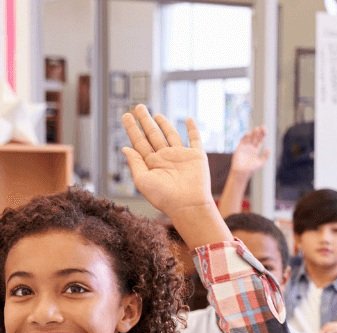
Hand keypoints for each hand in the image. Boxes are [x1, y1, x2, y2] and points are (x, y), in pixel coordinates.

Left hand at [121, 105, 212, 219]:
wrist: (189, 205)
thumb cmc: (165, 198)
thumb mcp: (142, 180)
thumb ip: (134, 163)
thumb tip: (125, 148)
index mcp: (152, 164)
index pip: (140, 142)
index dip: (132, 128)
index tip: (126, 116)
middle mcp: (166, 158)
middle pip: (153, 135)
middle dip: (145, 121)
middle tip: (139, 107)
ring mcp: (181, 156)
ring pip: (171, 135)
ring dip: (164, 124)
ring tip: (156, 114)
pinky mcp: (197, 157)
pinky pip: (195, 139)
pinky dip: (193, 129)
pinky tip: (188, 119)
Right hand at [230, 126, 269, 174]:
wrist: (242, 172)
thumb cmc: (251, 169)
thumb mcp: (260, 162)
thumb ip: (265, 156)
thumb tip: (269, 149)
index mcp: (255, 150)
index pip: (260, 140)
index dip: (263, 135)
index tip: (266, 130)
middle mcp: (250, 147)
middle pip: (255, 137)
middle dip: (259, 132)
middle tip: (262, 127)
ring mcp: (245, 147)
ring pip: (249, 138)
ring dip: (253, 133)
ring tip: (257, 129)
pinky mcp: (239, 147)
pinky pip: (242, 141)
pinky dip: (245, 137)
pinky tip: (249, 134)